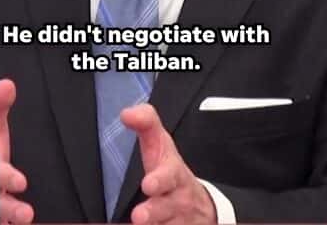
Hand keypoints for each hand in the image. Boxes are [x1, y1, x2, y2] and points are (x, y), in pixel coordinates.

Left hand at [122, 104, 216, 224]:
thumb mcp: (161, 145)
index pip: (169, 175)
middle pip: (166, 207)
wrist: (199, 205)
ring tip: (139, 223)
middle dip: (154, 211)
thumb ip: (146, 124)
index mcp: (173, 174)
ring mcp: (177, 220)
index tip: (148, 185)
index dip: (160, 180)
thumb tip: (127, 113)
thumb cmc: (170, 171)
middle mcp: (177, 199)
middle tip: (139, 216)